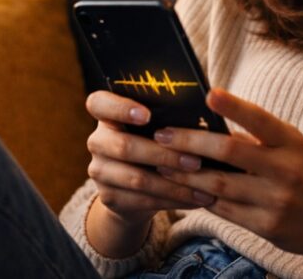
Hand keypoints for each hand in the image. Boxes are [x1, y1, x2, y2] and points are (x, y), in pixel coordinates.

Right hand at [84, 90, 216, 226]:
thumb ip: (167, 117)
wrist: (133, 186)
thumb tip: (205, 110)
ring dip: (174, 184)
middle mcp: (97, 141)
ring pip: (137, 178)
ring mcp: (100, 171)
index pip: (98, 103)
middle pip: (124, 146)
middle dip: (164, 155)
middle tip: (196, 161)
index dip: (120, 108)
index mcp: (106, 115)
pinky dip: (173, 200)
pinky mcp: (108, 197)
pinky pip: (143, 200)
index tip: (147, 115)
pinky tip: (195, 199)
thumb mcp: (155, 126)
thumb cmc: (154, 141)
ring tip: (204, 187)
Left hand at [152, 88, 302, 260]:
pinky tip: (183, 190)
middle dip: (190, 143)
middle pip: (229, 152)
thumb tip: (209, 125)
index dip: (234, 106)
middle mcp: (285, 169)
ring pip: (219, 185)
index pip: (260, 119)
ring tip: (161, 164)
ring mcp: (276, 200)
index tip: (209, 93)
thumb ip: (256, 138)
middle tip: (161, 135)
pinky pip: (225, 210)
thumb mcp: (292, 147)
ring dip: (186, 174)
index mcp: (291, 142)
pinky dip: (201, 198)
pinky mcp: (267, 227)